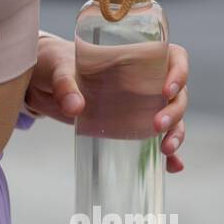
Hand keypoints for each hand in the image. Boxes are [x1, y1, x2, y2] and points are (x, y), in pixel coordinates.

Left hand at [25, 33, 188, 172]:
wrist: (44, 82)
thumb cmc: (56, 64)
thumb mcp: (58, 68)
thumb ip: (65, 84)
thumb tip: (75, 107)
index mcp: (137, 56)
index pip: (173, 58)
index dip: (179, 72)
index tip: (167, 90)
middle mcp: (146, 80)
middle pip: (177, 93)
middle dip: (175, 111)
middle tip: (158, 125)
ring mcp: (141, 105)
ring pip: (173, 117)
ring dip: (176, 133)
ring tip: (166, 150)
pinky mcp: (131, 125)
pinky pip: (156, 139)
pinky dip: (168, 155)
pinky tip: (173, 167)